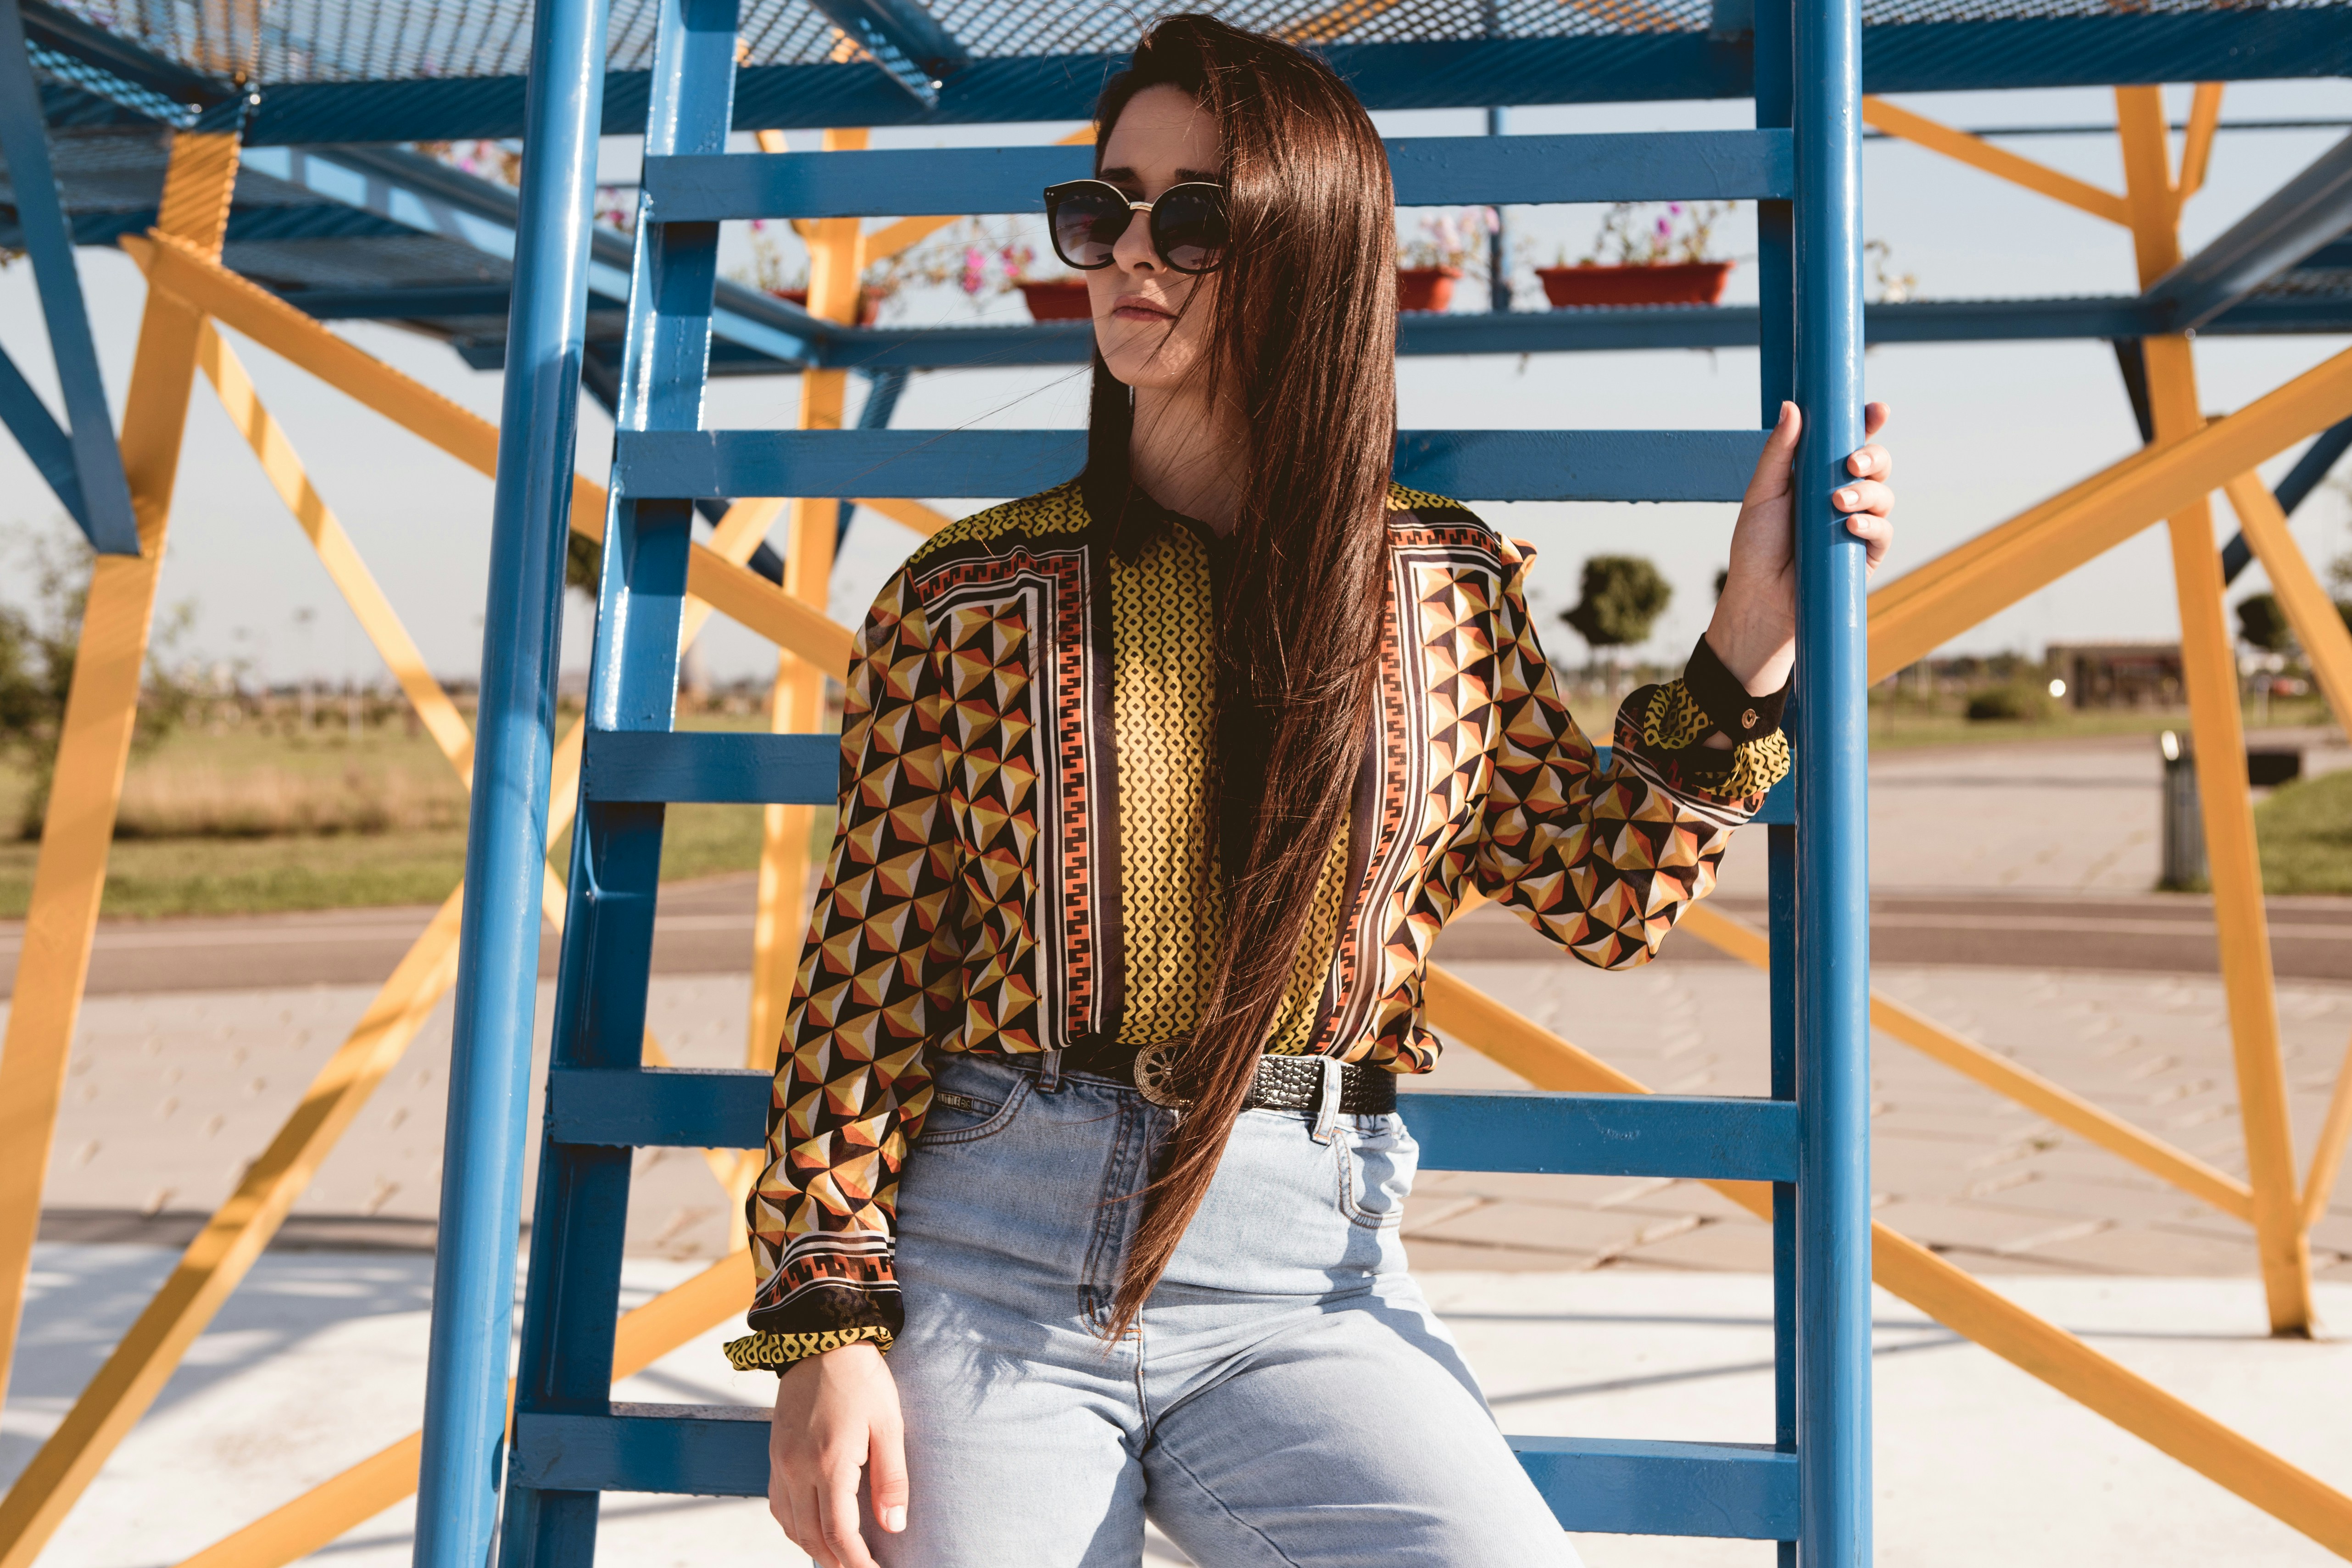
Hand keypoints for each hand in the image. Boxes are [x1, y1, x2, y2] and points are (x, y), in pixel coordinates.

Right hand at [769, 1343, 907, 1567]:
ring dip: (813, 1547)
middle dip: (837, 1561)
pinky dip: (794, 1526)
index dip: (858, 1562)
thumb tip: (894, 1526)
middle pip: (811, 1536)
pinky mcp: (774, 1453)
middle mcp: (797, 1468)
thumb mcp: (889, 1424)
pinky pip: (777, 1505)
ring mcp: (780, 1462)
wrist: (820, 1339)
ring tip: (840, 1556)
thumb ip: (892, 1478)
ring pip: (790, 1526)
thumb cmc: (861, 1379)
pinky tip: (812, 1527)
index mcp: (830, 1463)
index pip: (840, 1533)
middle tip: (861, 1567)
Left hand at [1705, 400, 1894, 696]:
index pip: (1849, 442)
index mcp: (1818, 476)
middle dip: (1871, 456)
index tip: (1876, 410)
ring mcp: (1857, 523)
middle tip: (1851, 463)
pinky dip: (1871, 524)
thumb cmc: (1755, 548)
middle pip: (1876, 463)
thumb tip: (1792, 406)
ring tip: (1837, 502)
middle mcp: (1841, 495)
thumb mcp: (1763, 494)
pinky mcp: (1866, 554)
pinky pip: (1883, 531)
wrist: (1759, 600)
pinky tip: (1852, 525)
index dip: (1867, 423)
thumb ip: (1779, 452)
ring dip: (1866, 492)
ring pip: (1883, 494)